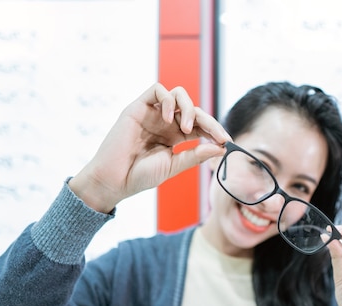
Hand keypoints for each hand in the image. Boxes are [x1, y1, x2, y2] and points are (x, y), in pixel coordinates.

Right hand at [69, 83, 231, 212]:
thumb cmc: (140, 176)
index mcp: (175, 137)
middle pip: (194, 110)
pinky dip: (169, 101)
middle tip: (217, 136)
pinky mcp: (138, 107)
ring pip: (178, 94)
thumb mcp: (173, 166)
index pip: (201, 126)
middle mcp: (166, 122)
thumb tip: (220, 148)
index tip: (227, 142)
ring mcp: (152, 113)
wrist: (114, 180)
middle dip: (209, 121)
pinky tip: (169, 120)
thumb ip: (195, 155)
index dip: (215, 130)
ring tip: (186, 129)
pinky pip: (157, 90)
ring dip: (189, 108)